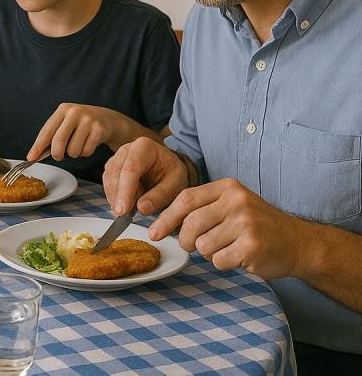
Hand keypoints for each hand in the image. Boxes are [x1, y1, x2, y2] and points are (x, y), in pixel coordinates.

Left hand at [26, 103, 123, 161]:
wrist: (108, 119)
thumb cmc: (81, 123)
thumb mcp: (66, 122)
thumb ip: (53, 135)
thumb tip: (35, 154)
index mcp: (63, 109)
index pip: (46, 131)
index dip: (37, 146)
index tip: (31, 157)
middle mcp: (75, 112)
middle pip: (58, 141)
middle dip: (57, 154)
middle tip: (59, 156)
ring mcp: (88, 121)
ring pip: (73, 149)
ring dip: (74, 154)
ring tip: (77, 146)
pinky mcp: (99, 130)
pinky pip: (86, 151)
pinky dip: (85, 153)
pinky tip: (88, 144)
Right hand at [102, 137, 187, 215]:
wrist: (167, 167)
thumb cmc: (171, 172)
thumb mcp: (176, 184)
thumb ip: (160, 195)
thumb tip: (142, 208)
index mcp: (144, 147)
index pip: (130, 169)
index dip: (125, 190)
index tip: (122, 210)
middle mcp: (127, 149)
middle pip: (115, 173)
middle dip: (118, 196)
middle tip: (124, 215)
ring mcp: (117, 157)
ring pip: (109, 179)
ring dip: (115, 197)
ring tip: (129, 210)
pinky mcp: (111, 168)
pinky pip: (107, 184)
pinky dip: (113, 197)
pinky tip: (124, 205)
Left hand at [149, 178, 304, 277]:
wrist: (298, 243)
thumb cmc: (258, 225)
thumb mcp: (232, 204)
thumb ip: (202, 208)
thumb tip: (162, 224)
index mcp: (228, 187)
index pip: (186, 199)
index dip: (166, 218)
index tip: (154, 232)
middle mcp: (237, 202)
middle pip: (191, 224)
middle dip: (186, 240)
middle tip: (194, 246)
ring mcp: (246, 224)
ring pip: (203, 245)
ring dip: (208, 253)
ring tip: (226, 248)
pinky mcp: (252, 246)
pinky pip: (218, 261)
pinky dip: (222, 263)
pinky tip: (238, 257)